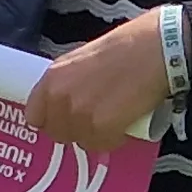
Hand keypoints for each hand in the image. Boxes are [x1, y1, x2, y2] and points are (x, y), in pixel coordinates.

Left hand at [27, 16, 173, 152]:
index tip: (67, 120)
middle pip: (58, 134)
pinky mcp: (101, 126)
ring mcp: (79, 114)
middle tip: (97, 120)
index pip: (34, 116)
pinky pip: (103, 145)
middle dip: (77, 130)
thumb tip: (71, 102)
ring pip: (82, 142)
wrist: (157, 48)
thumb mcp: (84, 59)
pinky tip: (127, 122)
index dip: (52, 121)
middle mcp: (60, 97)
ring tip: (116, 117)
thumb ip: (70, 82)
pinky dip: (116, 138)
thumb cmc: (128, 46)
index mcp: (52, 77)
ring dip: (98, 135)